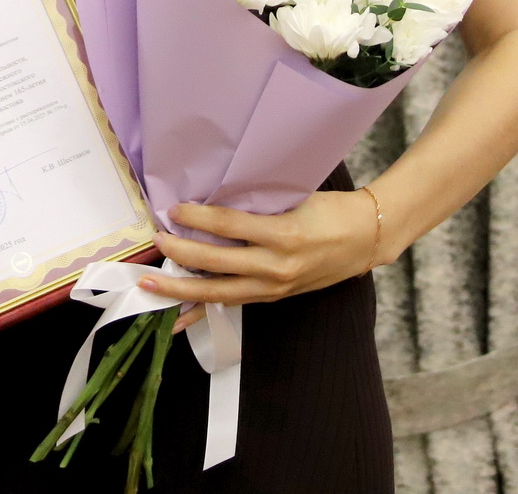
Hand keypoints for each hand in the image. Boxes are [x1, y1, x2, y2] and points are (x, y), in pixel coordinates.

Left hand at [140, 192, 382, 308]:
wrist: (366, 239)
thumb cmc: (331, 210)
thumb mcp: (294, 199)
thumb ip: (256, 204)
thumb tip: (212, 200)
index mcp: (283, 234)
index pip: (229, 226)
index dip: (197, 218)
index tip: (173, 209)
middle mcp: (277, 266)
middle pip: (218, 264)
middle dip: (181, 254)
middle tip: (156, 242)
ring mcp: (275, 287)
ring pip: (220, 292)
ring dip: (182, 289)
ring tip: (151, 285)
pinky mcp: (275, 297)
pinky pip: (232, 304)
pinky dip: (202, 312)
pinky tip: (177, 319)